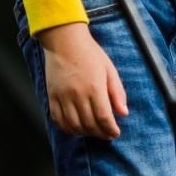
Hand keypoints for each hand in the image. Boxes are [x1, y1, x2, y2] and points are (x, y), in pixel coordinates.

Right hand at [38, 22, 127, 138]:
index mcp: (94, 88)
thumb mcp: (109, 69)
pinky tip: (76, 128)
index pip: (104, 118)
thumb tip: (123, 113)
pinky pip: (58, 120)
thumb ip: (117, 92)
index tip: (115, 133)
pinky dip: (68, 128)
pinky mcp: (52, 97)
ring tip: (93, 132)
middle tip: (106, 134)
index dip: (110, 130)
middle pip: (89, 124)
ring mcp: (63, 97)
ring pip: (74, 126)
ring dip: (85, 133)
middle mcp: (77, 95)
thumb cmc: (90, 53)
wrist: (64, 41)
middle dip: (100, 133)